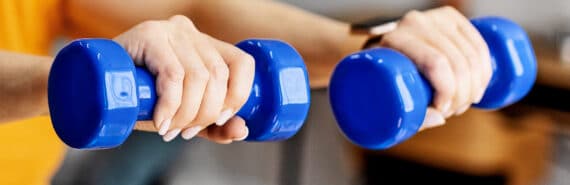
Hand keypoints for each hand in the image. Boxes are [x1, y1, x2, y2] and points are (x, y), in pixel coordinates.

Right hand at [114, 15, 254, 142]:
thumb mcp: (185, 114)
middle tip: (185, 132)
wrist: (97, 89)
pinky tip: (161, 121)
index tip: (218, 120)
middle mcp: (192, 32)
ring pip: (198, 77)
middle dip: (205, 113)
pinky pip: (173, 75)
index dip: (237, 96)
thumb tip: (241, 130)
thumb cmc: (142, 99)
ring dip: (186, 113)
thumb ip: (215, 125)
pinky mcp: (149, 34)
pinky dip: (170, 105)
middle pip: (219, 76)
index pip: (243, 64)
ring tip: (170, 128)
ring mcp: (170, 30)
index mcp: (208, 45)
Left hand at [377, 6, 491, 128]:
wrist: (380, 52)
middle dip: (461, 95)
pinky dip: (484, 72)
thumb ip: (408, 114)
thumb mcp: (383, 96)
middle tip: (451, 112)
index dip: (447, 92)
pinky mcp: (452, 18)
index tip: (441, 111)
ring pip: (472, 56)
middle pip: (456, 62)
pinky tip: (478, 90)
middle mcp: (416, 23)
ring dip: (474, 87)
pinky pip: (480, 47)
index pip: (436, 63)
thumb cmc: (379, 79)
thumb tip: (440, 118)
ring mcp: (436, 18)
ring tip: (461, 104)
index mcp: (396, 38)